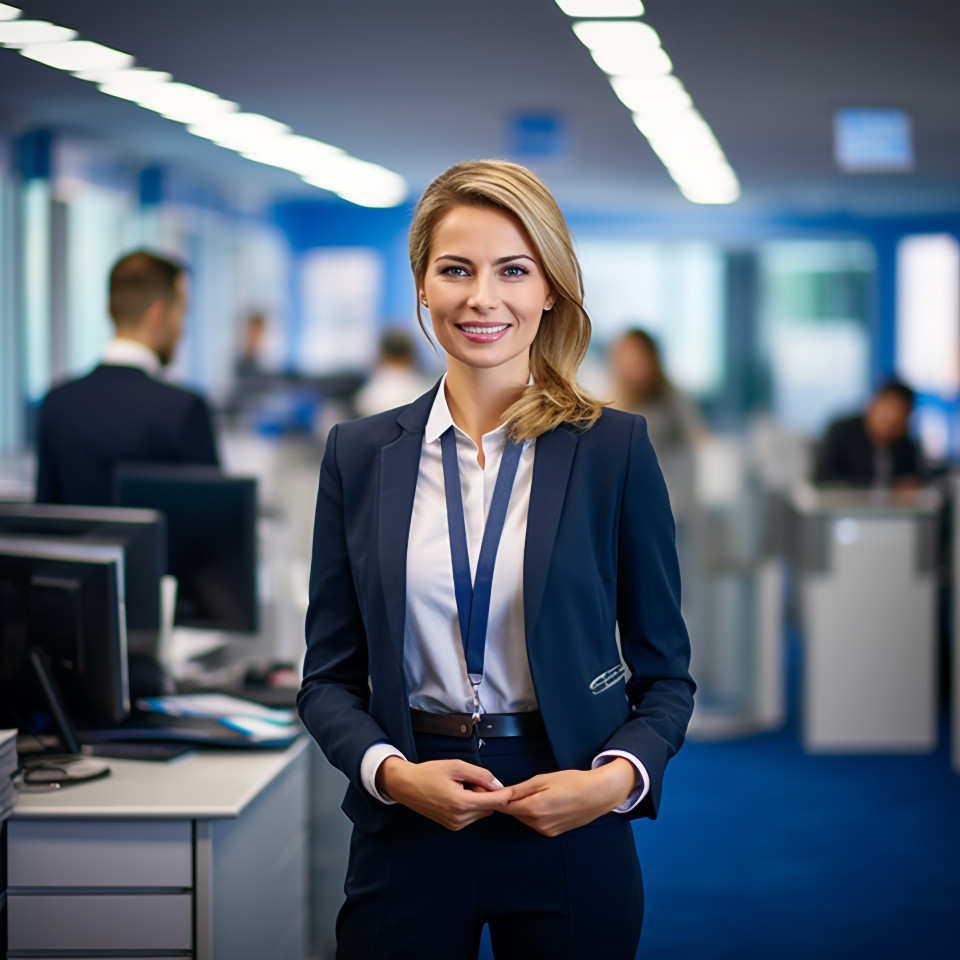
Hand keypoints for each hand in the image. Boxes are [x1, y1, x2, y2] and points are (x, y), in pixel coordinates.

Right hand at [376, 756, 513, 830]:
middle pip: (490, 808)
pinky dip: (472, 806)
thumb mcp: (456, 766)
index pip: (494, 802)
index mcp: (461, 803)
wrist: (406, 786)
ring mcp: (455, 824)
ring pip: (482, 813)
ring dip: (480, 800)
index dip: (506, 794)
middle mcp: (459, 818)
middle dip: (489, 794)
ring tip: (463, 787)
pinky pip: (472, 816)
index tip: (514, 788)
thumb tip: (498, 784)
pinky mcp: (452, 826)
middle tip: (473, 781)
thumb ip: (480, 775)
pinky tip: (459, 795)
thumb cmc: (429, 773)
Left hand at [503, 759, 635, 836]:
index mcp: (534, 809)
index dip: (494, 798)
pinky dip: (534, 813)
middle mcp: (539, 824)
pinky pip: (536, 822)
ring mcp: (547, 830)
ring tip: (535, 792)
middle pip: (514, 813)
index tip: (483, 790)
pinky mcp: (554, 832)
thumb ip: (521, 789)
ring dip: (523, 807)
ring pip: (525, 818)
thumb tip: (501, 793)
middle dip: (511, 801)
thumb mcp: (544, 780)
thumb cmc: (574, 783)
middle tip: (513, 787)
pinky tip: (545, 801)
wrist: (599, 795)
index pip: (505, 807)